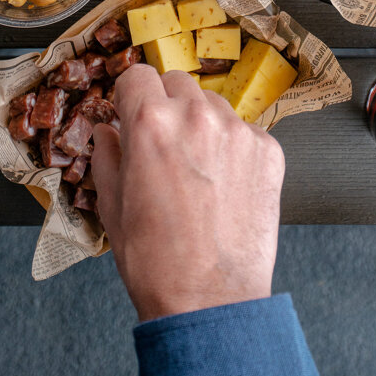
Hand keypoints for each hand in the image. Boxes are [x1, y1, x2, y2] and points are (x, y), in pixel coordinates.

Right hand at [92, 64, 284, 321]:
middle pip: (177, 82)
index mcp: (150, 123)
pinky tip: (224, 183)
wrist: (211, 300)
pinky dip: (232, 147)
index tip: (131, 110)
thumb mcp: (112, 206)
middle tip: (163, 142)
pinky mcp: (268, 149)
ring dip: (200, 123)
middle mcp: (196, 117)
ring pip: (212, 104)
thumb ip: (107, 156)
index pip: (137, 75)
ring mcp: (237, 131)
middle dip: (165, 104)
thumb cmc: (158, 262)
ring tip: (196, 167)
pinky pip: (244, 131)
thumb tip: (107, 133)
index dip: (129, 95)